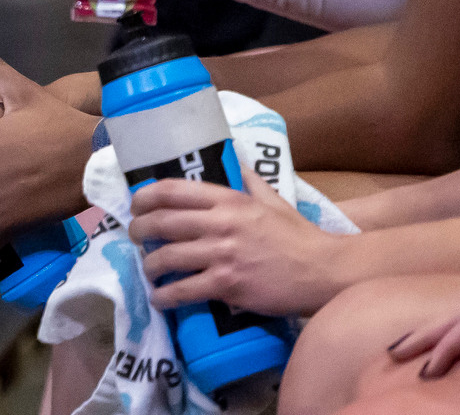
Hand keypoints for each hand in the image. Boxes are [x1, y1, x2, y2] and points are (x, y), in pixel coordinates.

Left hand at [131, 163, 356, 315]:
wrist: (325, 271)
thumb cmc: (298, 235)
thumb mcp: (271, 199)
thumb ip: (248, 180)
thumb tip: (234, 160)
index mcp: (229, 199)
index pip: (173, 190)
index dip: (145, 197)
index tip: (135, 206)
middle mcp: (221, 223)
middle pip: (162, 222)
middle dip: (139, 231)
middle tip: (134, 238)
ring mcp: (223, 254)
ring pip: (167, 257)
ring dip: (149, 266)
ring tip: (147, 270)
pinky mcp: (229, 285)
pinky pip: (185, 290)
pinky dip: (165, 295)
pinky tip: (159, 298)